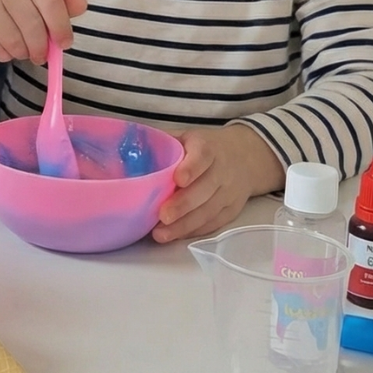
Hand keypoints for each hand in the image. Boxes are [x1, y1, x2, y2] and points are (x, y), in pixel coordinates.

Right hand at [0, 0, 86, 67]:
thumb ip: (61, 1)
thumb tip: (82, 5)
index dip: (60, 25)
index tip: (65, 43)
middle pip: (31, 24)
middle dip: (41, 46)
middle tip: (41, 55)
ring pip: (14, 41)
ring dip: (23, 52)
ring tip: (23, 49)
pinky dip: (5, 55)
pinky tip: (4, 45)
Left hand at [151, 124, 283, 242]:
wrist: (244, 158)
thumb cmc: (205, 147)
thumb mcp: (187, 136)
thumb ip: (163, 142)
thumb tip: (127, 148)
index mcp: (208, 148)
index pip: (202, 157)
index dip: (192, 168)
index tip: (177, 179)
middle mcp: (222, 171)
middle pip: (205, 189)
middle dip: (183, 205)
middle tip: (162, 215)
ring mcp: (229, 193)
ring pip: (209, 211)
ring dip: (185, 225)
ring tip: (161, 234)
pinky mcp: (231, 211)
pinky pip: (213, 223)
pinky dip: (194, 231)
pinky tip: (176, 235)